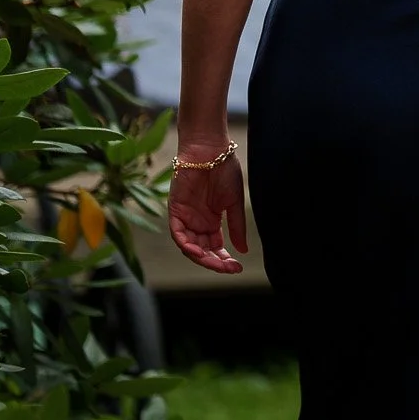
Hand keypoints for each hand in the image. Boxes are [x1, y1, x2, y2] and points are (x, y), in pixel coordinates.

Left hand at [168, 145, 249, 274]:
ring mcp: (186, 218)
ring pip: (190, 246)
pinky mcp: (176, 211)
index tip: (237, 268)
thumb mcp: (234, 202)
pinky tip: (197, 251)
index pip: (215, 247)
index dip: (225, 259)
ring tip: (215, 262)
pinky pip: (178, 234)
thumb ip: (236, 226)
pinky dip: (185, 244)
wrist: (211, 150)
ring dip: (201, 257)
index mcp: (212, 221)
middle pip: (203, 250)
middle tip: (228, 268)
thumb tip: (242, 250)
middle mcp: (197, 222)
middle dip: (215, 261)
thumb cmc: (225, 170)